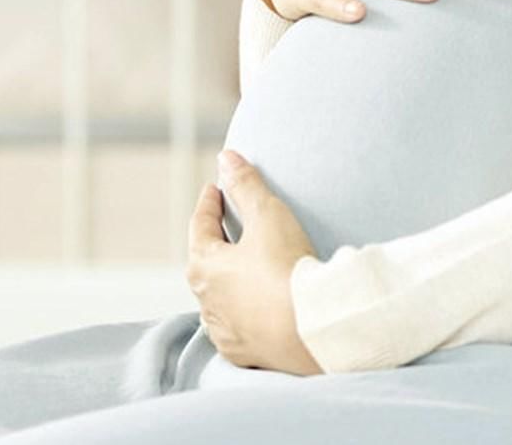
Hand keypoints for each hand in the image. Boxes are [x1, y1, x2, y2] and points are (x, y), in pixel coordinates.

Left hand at [186, 150, 323, 375]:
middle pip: (205, 263)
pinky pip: (237, 327)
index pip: (201, 225)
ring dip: (228, 282)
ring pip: (218, 299)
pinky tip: (255, 309)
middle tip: (226, 226)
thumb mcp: (268, 216)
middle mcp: (205, 301)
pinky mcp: (243, 352)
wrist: (310, 329)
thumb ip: (245, 185)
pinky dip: (243, 313)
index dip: (210, 203)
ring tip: (243, 270)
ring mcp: (223, 330)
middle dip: (215, 242)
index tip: (214, 190)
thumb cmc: (286, 269)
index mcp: (204, 265)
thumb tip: (226, 158)